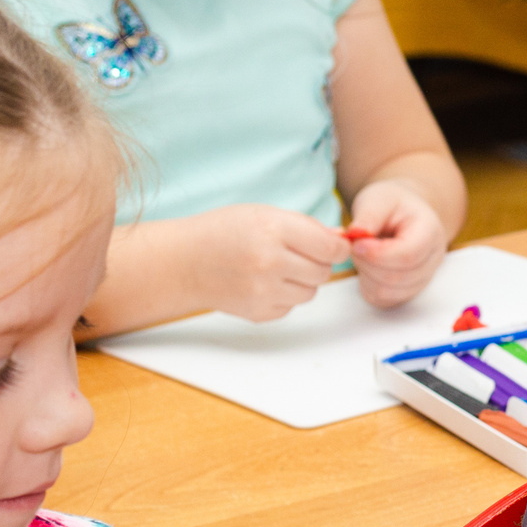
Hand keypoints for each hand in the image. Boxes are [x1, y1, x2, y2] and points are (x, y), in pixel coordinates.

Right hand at [187, 205, 343, 322]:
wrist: (183, 262)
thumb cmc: (224, 232)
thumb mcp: (264, 214)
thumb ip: (306, 227)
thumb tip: (343, 240)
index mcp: (273, 230)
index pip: (331, 248)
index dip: (337, 247)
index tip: (333, 245)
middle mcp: (269, 262)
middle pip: (324, 271)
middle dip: (317, 263)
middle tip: (295, 254)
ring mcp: (263, 291)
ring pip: (311, 292)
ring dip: (302, 281)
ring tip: (275, 267)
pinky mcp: (259, 312)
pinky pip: (291, 306)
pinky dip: (284, 295)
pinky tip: (261, 282)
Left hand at [343, 178, 449, 309]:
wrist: (402, 213)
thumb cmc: (393, 204)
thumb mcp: (379, 198)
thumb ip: (368, 216)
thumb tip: (355, 235)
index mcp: (431, 233)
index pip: (409, 255)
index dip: (378, 255)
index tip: (356, 244)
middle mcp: (433, 260)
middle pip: (399, 277)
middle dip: (368, 265)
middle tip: (355, 246)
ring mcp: (422, 279)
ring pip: (389, 293)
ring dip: (366, 276)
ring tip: (362, 254)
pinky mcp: (407, 292)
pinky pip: (383, 300)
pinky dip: (367, 286)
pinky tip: (367, 267)